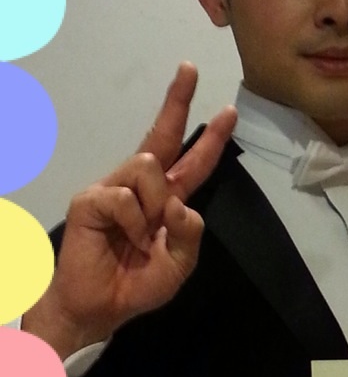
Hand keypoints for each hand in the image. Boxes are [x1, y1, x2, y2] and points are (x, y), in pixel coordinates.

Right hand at [23, 63, 236, 358]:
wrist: (101, 307)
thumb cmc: (136, 285)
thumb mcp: (180, 265)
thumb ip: (190, 234)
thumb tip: (181, 204)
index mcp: (167, 201)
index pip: (192, 163)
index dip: (210, 139)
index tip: (227, 111)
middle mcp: (141, 188)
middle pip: (162, 136)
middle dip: (177, 101)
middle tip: (189, 69)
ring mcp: (114, 189)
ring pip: (148, 166)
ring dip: (154, 204)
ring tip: (141, 236)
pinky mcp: (91, 199)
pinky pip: (124, 196)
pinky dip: (131, 222)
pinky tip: (123, 239)